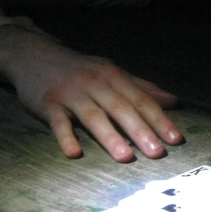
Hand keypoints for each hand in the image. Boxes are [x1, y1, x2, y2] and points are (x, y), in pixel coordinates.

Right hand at [0, 25, 182, 160]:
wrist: (35, 54)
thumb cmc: (82, 70)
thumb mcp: (113, 74)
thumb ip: (143, 88)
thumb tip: (175, 102)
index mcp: (114, 76)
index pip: (141, 99)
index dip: (159, 119)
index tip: (175, 139)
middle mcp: (95, 83)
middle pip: (121, 108)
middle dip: (140, 130)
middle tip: (157, 152)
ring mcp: (71, 93)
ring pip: (93, 115)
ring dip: (110, 136)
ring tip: (125, 157)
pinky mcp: (48, 103)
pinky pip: (58, 121)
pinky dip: (65, 137)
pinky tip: (75, 153)